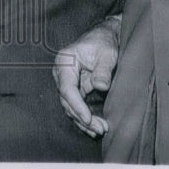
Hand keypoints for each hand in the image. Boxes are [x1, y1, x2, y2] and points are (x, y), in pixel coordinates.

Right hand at [52, 14, 120, 137]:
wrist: (104, 38)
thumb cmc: (104, 43)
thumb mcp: (107, 54)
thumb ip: (103, 70)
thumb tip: (100, 87)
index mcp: (65, 61)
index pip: (66, 87)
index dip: (76, 105)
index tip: (88, 118)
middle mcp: (61, 73)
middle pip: (67, 101)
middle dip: (82, 117)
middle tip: (100, 128)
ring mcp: (66, 82)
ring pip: (70, 107)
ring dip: (84, 121)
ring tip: (101, 130)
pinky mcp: (74, 89)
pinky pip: (76, 106)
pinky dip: (84, 117)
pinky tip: (93, 128)